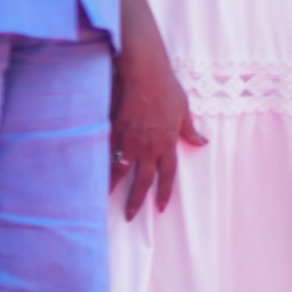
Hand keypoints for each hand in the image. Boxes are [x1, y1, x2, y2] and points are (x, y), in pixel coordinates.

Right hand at [110, 28, 204, 218]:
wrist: (145, 74)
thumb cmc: (167, 89)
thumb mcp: (184, 110)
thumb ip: (189, 130)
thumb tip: (202, 142)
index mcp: (167, 144)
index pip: (168, 175)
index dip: (164, 192)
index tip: (161, 207)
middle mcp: (148, 148)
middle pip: (142, 181)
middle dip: (136, 201)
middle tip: (130, 216)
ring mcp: (129, 141)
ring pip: (120, 172)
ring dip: (112, 189)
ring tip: (102, 202)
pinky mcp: (112, 132)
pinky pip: (105, 154)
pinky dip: (98, 166)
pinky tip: (89, 177)